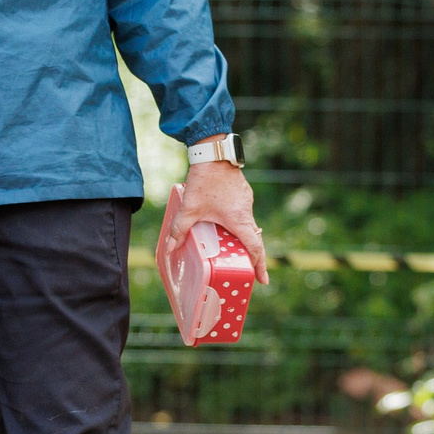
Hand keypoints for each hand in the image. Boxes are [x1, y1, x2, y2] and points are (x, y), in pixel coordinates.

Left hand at [166, 146, 266, 283]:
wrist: (214, 153)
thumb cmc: (204, 181)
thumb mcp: (189, 208)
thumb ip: (180, 229)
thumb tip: (171, 248)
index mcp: (239, 220)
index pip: (255, 248)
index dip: (259, 265)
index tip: (262, 279)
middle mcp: (246, 212)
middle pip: (253, 238)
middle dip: (251, 255)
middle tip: (247, 269)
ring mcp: (246, 201)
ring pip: (247, 225)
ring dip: (242, 237)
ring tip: (232, 249)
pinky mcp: (242, 193)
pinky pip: (242, 213)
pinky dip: (237, 223)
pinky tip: (223, 224)